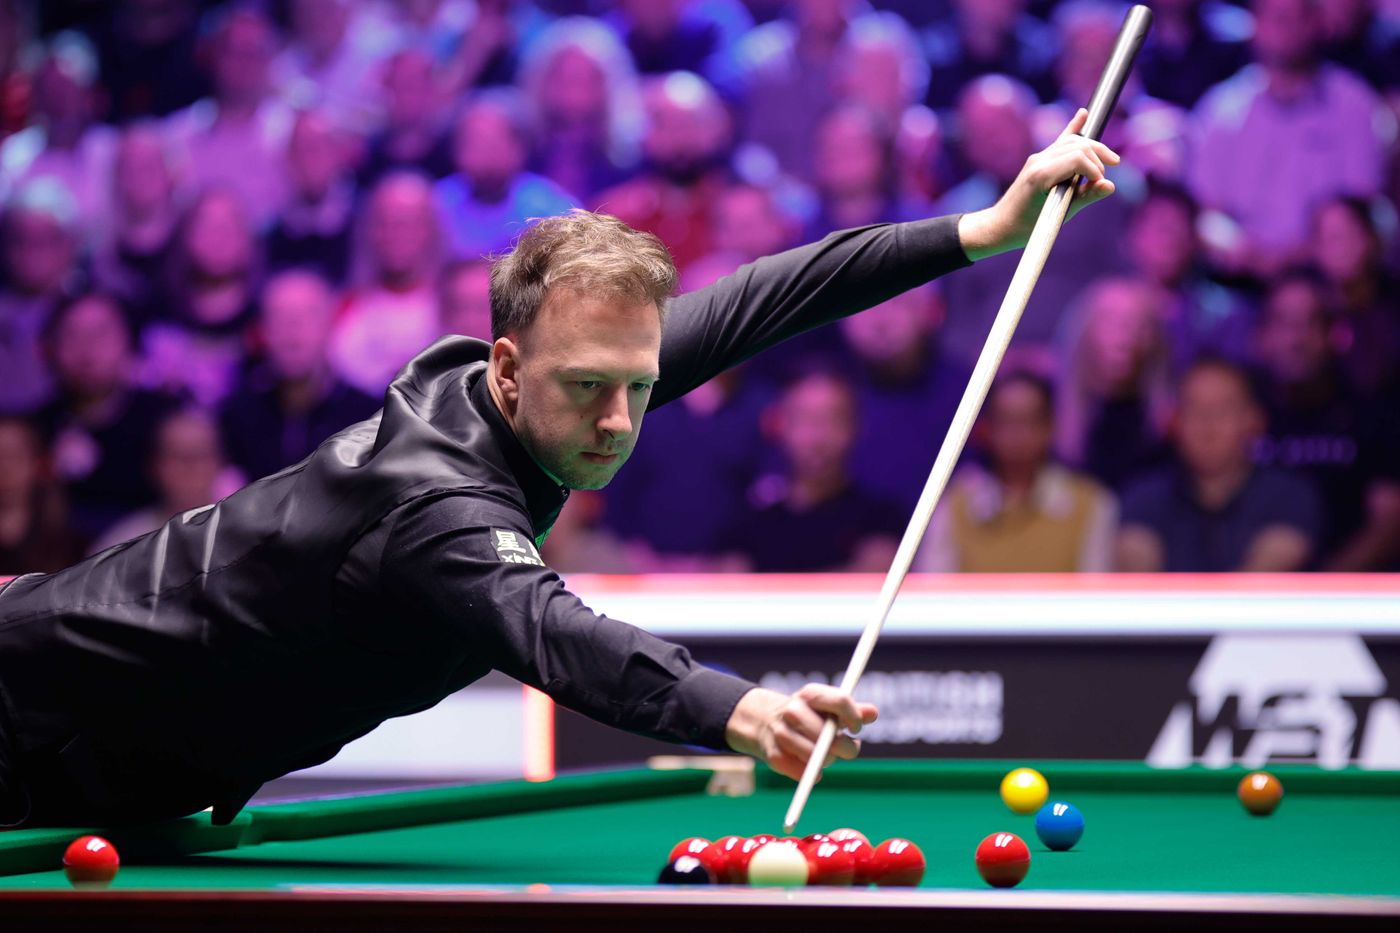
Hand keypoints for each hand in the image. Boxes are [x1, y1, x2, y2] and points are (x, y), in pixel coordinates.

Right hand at [725, 685, 877, 780]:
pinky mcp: (774, 757)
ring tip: (825, 754)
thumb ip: (851, 710)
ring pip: (820, 757)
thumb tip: (873, 713)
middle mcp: (793, 711)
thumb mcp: (825, 706)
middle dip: (846, 747)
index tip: (856, 728)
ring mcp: (782, 734)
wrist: (761, 721)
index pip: (841, 701)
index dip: (854, 717)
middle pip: (832, 736)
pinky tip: (809, 764)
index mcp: (809, 694)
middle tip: (847, 747)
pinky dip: (812, 774)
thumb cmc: (804, 714)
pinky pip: (805, 773)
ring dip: (828, 760)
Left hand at [957, 108, 1120, 260]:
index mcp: (1042, 174)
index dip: (1095, 169)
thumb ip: (1086, 197)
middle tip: (1103, 178)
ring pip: (1071, 142)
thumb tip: (1110, 185)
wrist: (1001, 226)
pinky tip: (1083, 115)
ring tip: (1108, 161)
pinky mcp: (1038, 160)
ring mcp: (1037, 158)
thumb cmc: (1027, 226)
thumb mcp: (1060, 215)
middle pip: (1078, 145)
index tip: (1100, 184)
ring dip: (1092, 148)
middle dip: (1097, 157)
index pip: (1078, 157)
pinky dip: (1072, 129)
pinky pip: (1058, 141)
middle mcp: (1039, 160)